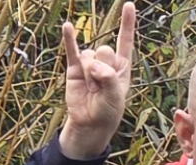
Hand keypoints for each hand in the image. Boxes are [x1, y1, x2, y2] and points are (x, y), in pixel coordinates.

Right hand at [59, 2, 136, 159]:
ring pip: (89, 55)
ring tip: (91, 89)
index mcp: (122, 66)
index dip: (127, 23)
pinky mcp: (74, 67)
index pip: (125, 40)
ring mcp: (89, 63)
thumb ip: (108, 77)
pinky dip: (69, 39)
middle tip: (100, 86)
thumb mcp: (115, 95)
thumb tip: (93, 64)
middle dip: (102, 68)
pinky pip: (72, 50)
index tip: (128, 5)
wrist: (90, 122)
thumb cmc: (108, 110)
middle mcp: (106, 61)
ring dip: (89, 73)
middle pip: (104, 49)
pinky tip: (67, 26)